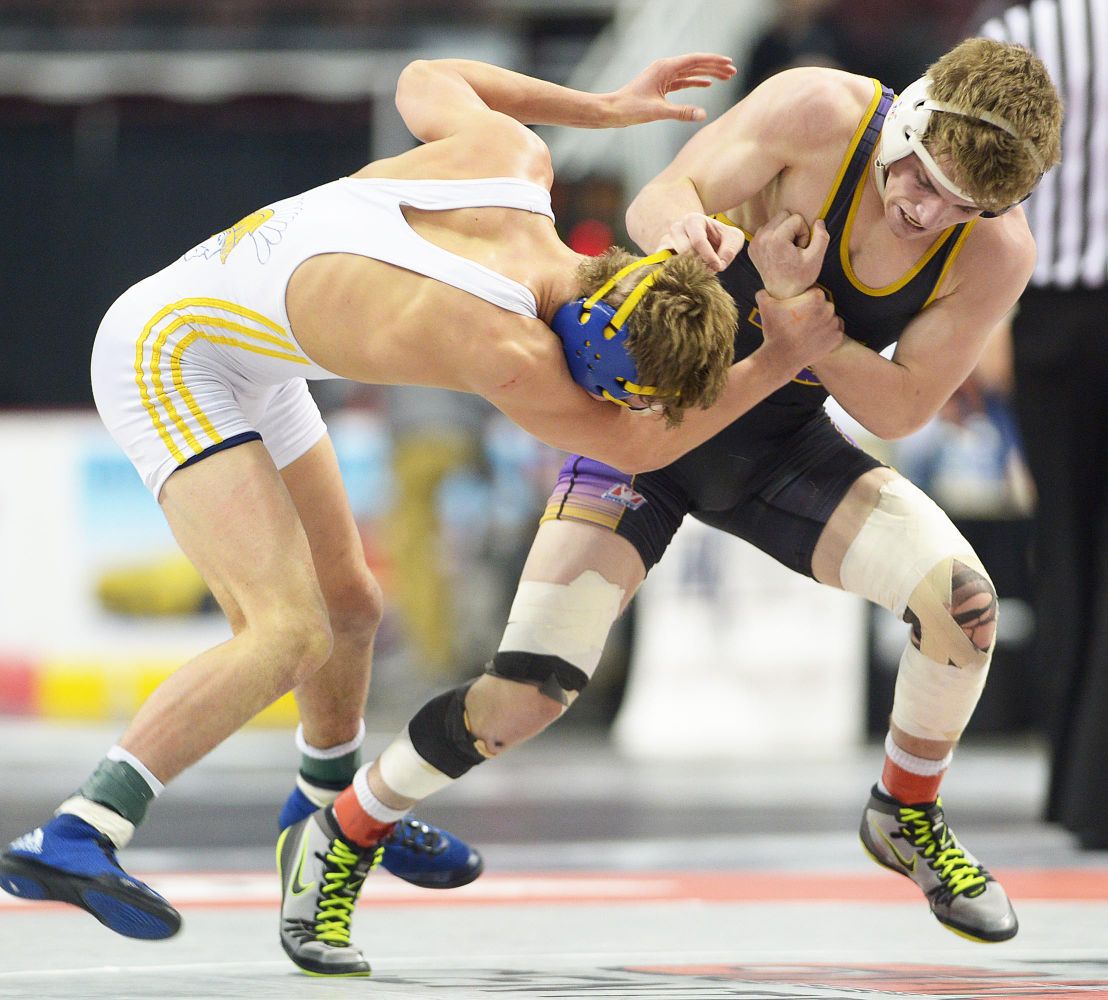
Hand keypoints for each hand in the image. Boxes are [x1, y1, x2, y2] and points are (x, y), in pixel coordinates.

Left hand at [608, 53, 736, 125]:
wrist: (613, 111)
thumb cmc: (631, 109)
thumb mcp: (658, 112)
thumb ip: (682, 112)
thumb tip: (703, 115)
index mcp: (665, 68)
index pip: (695, 60)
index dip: (714, 61)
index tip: (729, 63)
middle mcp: (665, 68)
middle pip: (695, 64)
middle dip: (715, 67)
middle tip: (733, 71)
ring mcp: (662, 76)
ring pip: (690, 72)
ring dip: (708, 74)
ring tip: (725, 77)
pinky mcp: (660, 85)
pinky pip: (682, 81)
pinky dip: (695, 81)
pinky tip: (706, 84)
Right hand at [656, 213, 744, 271]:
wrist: (709, 239)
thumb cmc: (722, 237)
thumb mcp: (733, 238)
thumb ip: (729, 250)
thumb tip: (718, 266)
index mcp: (693, 220)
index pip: (698, 241)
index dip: (708, 256)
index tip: (718, 267)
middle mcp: (676, 228)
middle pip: (684, 251)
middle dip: (698, 264)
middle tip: (708, 271)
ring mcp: (666, 241)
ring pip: (672, 259)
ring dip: (686, 269)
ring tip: (698, 274)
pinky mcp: (661, 254)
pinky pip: (663, 265)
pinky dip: (673, 272)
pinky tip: (685, 276)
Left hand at [748, 211, 829, 298]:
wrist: (781, 293)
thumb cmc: (800, 277)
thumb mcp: (816, 259)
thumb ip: (821, 237)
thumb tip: (819, 222)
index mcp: (776, 239)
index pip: (796, 218)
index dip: (804, 232)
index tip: (801, 248)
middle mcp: (762, 238)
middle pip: (784, 214)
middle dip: (793, 228)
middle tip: (795, 247)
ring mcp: (755, 242)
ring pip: (775, 220)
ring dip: (784, 231)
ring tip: (787, 250)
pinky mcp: (752, 246)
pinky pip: (767, 229)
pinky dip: (775, 236)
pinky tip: (778, 252)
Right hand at [755, 287, 842, 373]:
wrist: (782, 357)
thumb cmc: (774, 330)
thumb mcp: (765, 307)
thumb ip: (763, 294)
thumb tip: (763, 291)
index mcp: (816, 296)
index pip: (814, 292)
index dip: (804, 299)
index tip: (796, 308)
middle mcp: (829, 308)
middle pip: (823, 305)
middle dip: (814, 310)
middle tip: (800, 320)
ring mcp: (834, 324)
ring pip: (830, 317)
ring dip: (821, 321)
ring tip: (806, 329)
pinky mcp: (837, 338)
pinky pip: (835, 331)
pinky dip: (827, 333)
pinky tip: (814, 336)